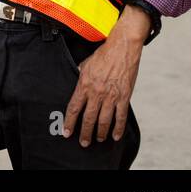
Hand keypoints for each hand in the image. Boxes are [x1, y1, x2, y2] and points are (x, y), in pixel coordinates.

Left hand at [62, 14, 145, 145]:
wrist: (122, 48)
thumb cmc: (103, 55)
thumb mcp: (85, 64)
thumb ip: (80, 78)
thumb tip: (77, 88)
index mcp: (84, 84)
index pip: (74, 108)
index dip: (70, 122)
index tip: (66, 132)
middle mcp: (96, 92)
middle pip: (88, 118)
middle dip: (85, 132)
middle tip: (83, 142)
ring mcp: (111, 95)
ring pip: (104, 120)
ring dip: (100, 132)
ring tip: (97, 139)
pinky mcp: (124, 97)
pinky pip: (121, 116)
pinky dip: (118, 128)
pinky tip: (115, 135)